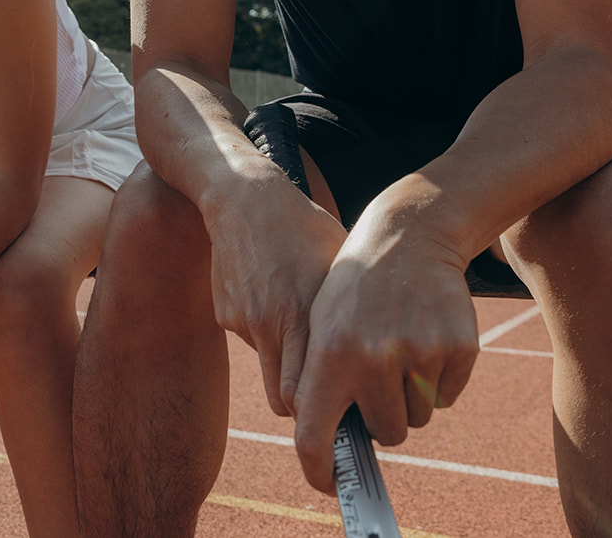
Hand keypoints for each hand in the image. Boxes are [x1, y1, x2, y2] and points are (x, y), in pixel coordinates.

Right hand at [206, 181, 348, 416]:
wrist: (246, 198)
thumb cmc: (305, 229)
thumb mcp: (340, 265)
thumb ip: (354, 314)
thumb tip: (385, 360)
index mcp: (302, 313)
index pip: (309, 393)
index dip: (326, 411)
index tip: (346, 412)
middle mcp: (269, 323)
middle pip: (285, 398)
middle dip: (306, 407)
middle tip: (329, 399)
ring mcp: (244, 321)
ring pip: (269, 372)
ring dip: (287, 373)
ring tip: (307, 347)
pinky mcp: (226, 314)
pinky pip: (252, 341)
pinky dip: (268, 336)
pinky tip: (278, 303)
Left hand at [291, 221, 477, 493]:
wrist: (409, 235)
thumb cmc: (355, 288)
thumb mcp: (321, 324)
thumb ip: (317, 383)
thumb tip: (322, 448)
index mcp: (330, 353)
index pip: (314, 436)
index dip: (320, 471)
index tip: (332, 484)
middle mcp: (374, 358)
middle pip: (387, 433)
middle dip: (384, 414)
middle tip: (380, 370)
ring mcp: (420, 353)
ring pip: (419, 418)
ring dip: (411, 396)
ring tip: (400, 345)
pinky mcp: (459, 349)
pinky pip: (447, 397)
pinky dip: (439, 379)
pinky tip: (425, 335)